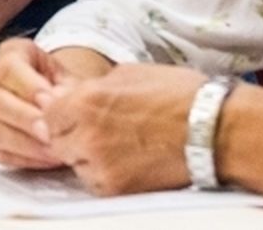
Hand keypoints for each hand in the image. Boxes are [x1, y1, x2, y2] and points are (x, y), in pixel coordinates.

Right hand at [0, 37, 72, 169]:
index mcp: (11, 54)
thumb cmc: (62, 89)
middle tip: (50, 134)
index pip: (9, 67)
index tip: (50, 102)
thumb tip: (60, 104)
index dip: (29, 87)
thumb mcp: (69, 81)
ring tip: (54, 151)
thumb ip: (67, 92)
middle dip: (25, 119)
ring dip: (24, 144)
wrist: (55, 104)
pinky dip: (23, 158)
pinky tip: (46, 159)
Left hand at [35, 63, 205, 194]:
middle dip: (68, 134)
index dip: (59, 112)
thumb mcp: (129, 73)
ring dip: (84, 155)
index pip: (47, 113)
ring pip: (74, 163)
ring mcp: (101, 165)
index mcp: (86, 101)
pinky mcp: (118, 189)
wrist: (215, 130)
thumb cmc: (179, 95)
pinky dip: (101, 174)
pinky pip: (94, 182)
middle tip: (93, 129)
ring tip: (113, 144)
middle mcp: (88, 135)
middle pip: (56, 140)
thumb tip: (69, 93)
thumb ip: (92, 87)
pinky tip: (123, 161)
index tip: (72, 112)